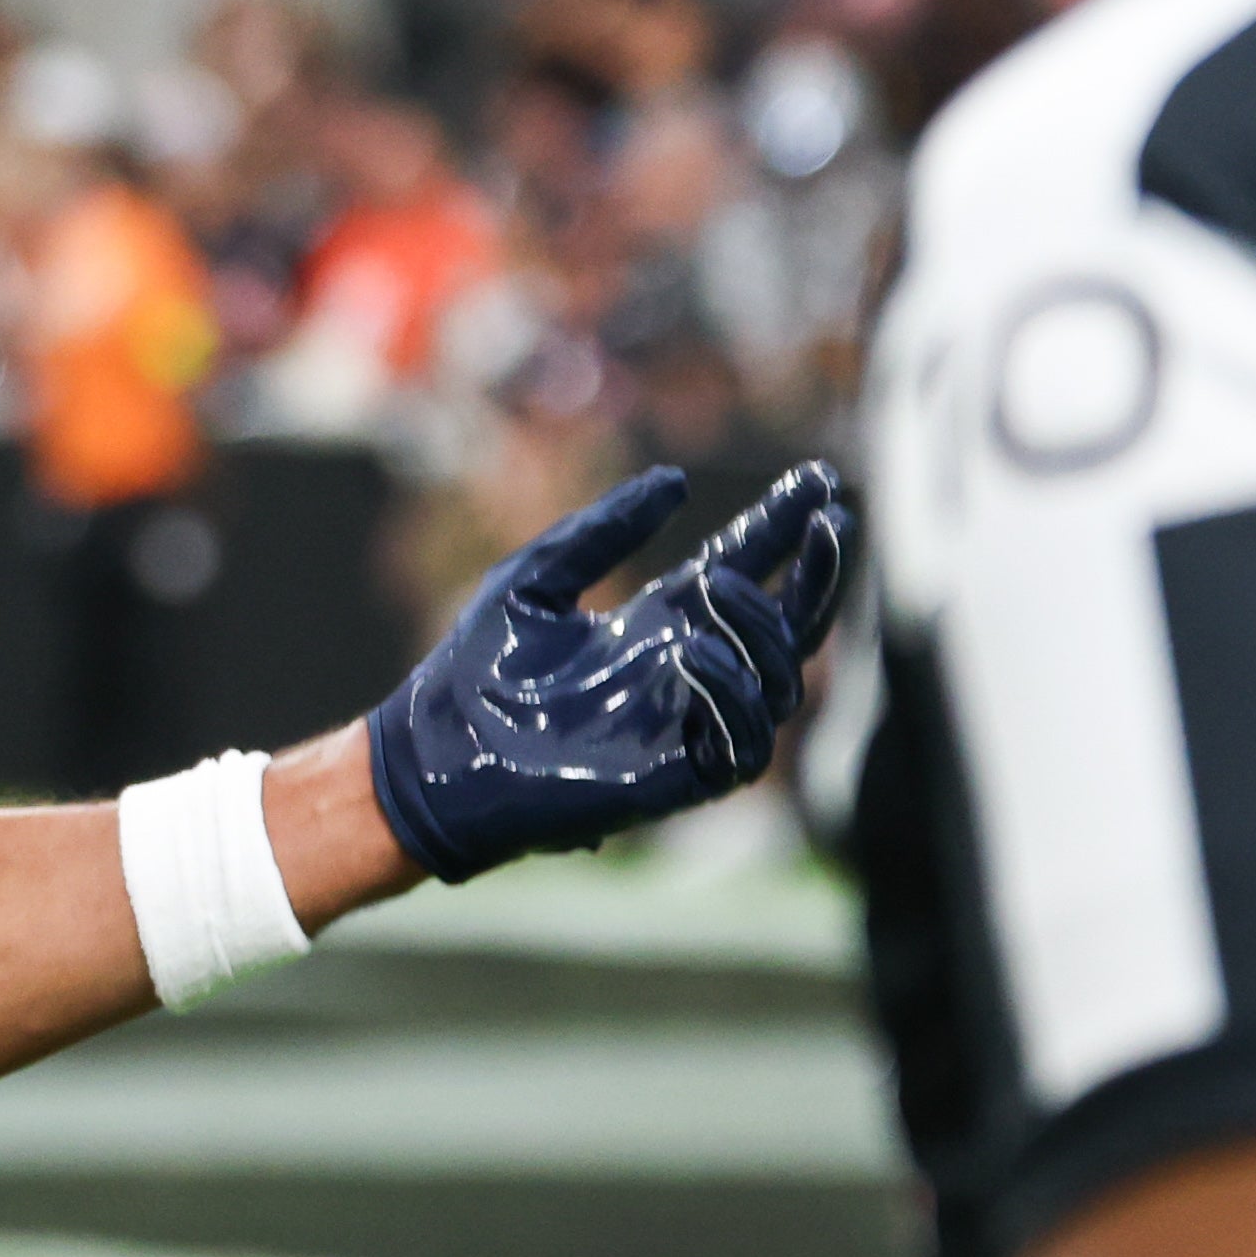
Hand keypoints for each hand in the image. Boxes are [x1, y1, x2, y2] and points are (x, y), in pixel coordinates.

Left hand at [367, 462, 853, 881]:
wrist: (427, 756)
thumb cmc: (471, 671)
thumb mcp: (533, 580)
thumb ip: (600, 531)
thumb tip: (673, 479)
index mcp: (658, 624)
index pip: (744, 570)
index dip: (783, 527)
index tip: (819, 479)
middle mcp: (685, 672)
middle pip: (786, 627)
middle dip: (817, 575)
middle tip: (827, 523)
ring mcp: (684, 725)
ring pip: (779, 684)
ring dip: (762, 630)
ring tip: (718, 586)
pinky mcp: (673, 777)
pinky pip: (741, 746)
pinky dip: (732, 696)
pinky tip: (691, 652)